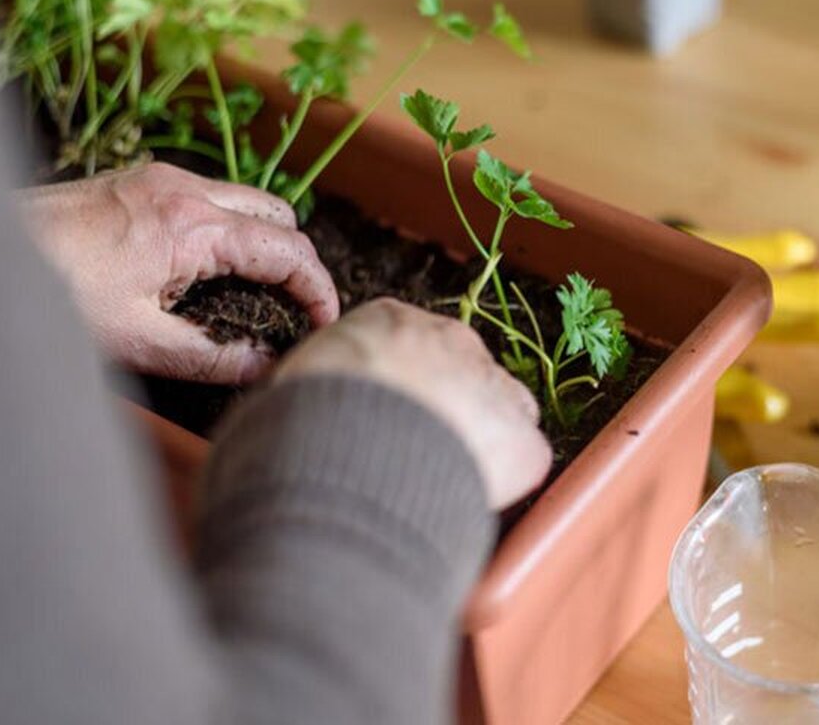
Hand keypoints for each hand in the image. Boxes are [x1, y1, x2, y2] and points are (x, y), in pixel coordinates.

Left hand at [20, 163, 338, 383]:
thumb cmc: (52, 293)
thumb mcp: (138, 341)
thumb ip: (213, 356)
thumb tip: (267, 365)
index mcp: (194, 226)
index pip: (290, 251)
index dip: (319, 289)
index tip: (326, 322)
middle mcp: (186, 189)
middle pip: (280, 216)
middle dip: (297, 261)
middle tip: (291, 309)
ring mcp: (162, 178)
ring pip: (247, 200)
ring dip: (263, 241)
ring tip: (253, 291)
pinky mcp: (139, 180)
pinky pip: (211, 196)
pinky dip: (228, 227)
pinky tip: (206, 269)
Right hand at [275, 298, 551, 508]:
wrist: (346, 445)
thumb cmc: (304, 416)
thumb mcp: (295, 380)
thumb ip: (317, 385)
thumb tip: (298, 414)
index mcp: (392, 321)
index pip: (412, 347)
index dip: (403, 387)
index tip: (387, 418)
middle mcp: (453, 342)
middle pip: (463, 374)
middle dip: (447, 411)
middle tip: (414, 454)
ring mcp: (494, 388)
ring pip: (504, 412)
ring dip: (481, 441)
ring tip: (440, 478)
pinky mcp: (522, 441)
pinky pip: (523, 460)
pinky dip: (503, 481)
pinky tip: (467, 497)